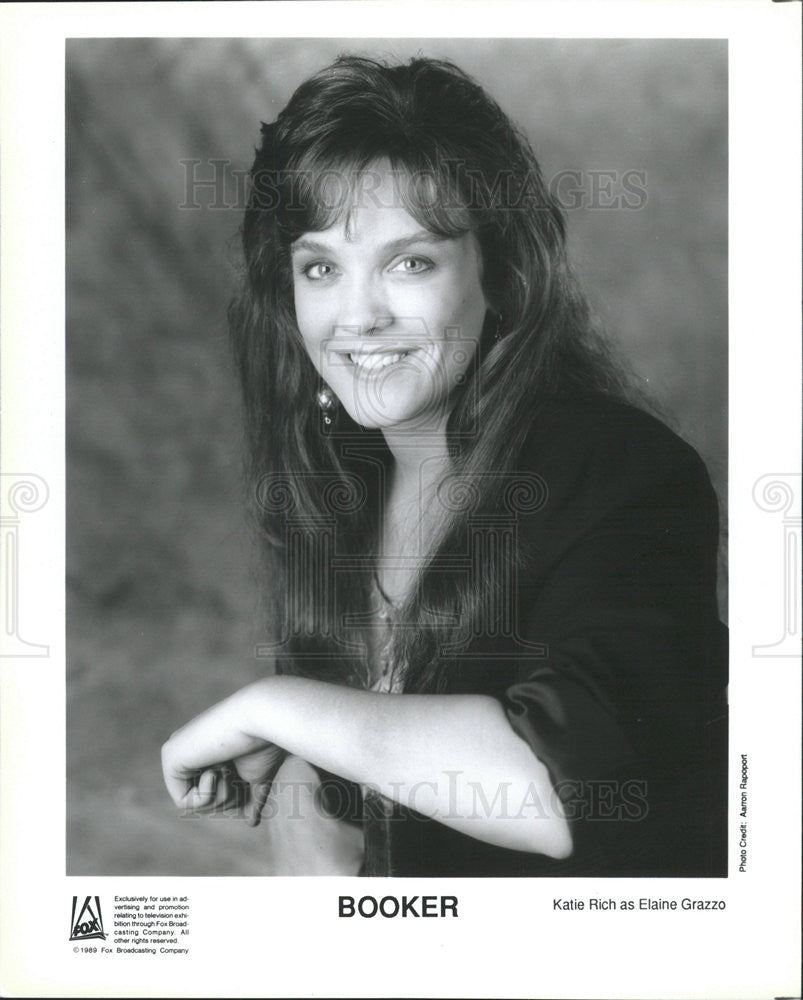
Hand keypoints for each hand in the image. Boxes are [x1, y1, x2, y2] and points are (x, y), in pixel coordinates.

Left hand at [161, 681, 285, 825]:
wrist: (262, 720)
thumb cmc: (264, 744)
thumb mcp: (258, 778)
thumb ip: (251, 799)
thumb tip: (251, 822)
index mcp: (209, 753)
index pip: (215, 794)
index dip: (234, 799)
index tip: (243, 780)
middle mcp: (191, 750)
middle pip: (205, 803)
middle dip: (227, 799)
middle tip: (234, 773)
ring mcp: (179, 751)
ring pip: (195, 805)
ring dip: (220, 795)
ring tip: (226, 767)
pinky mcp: (170, 755)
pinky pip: (183, 802)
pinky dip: (205, 794)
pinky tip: (213, 769)